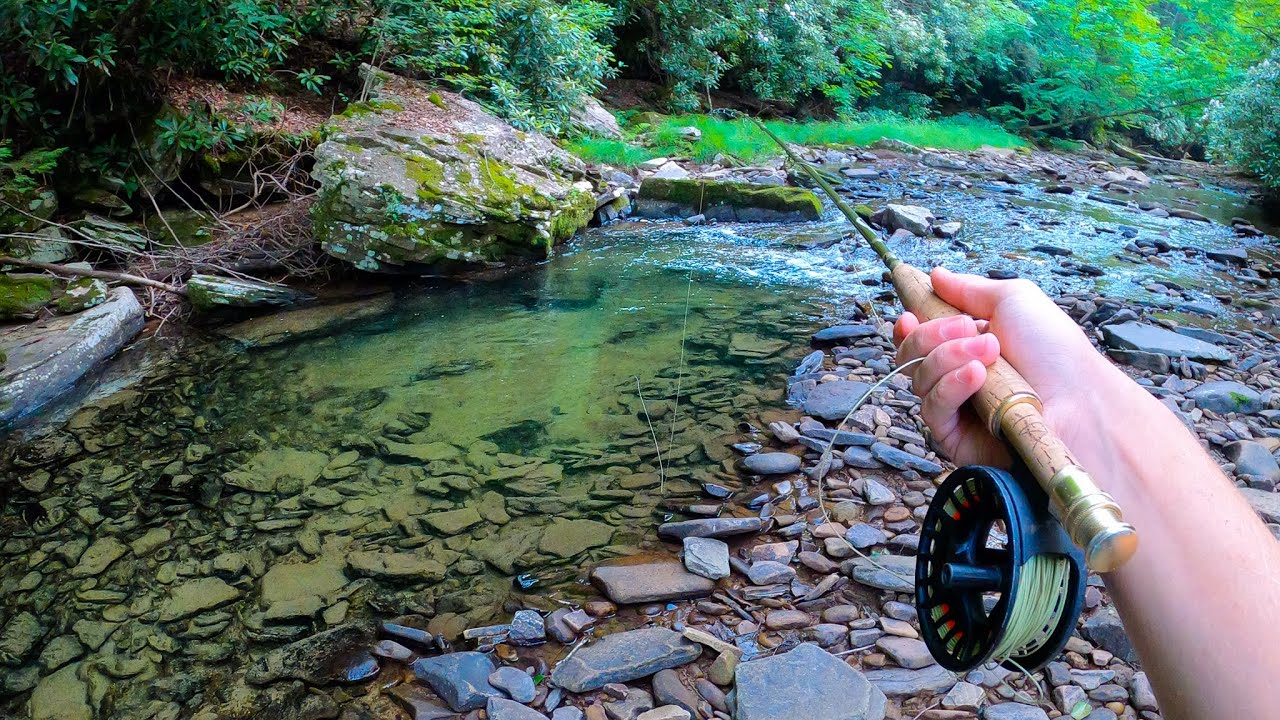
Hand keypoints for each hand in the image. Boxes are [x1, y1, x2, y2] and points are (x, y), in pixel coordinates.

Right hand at [892, 267, 1114, 467]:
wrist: (1079, 399)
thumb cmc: (1054, 351)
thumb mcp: (1014, 300)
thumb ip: (969, 288)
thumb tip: (935, 275)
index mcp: (967, 346)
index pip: (919, 338)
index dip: (909, 327)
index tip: (909, 316)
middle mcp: (957, 376)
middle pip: (911, 355)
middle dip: (933, 335)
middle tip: (970, 329)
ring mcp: (955, 409)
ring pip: (919, 378)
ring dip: (948, 357)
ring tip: (989, 354)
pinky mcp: (954, 438)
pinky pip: (932, 408)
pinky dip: (950, 386)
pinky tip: (976, 375)